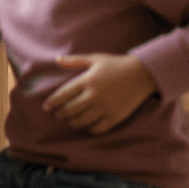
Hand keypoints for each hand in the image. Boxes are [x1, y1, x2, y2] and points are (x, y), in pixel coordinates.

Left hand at [43, 53, 157, 133]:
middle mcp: (94, 95)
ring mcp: (105, 107)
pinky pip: (99, 128)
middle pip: (71, 110)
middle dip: (62, 114)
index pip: (63, 94)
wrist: (142, 74)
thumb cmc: (116, 64)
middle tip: (59, 115)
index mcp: (87, 80)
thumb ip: (75, 61)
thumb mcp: (95, 59)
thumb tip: (57, 59)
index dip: (52, 102)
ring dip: (74, 122)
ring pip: (83, 120)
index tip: (46, 107)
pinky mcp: (116, 116)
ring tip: (71, 121)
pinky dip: (91, 129)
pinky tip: (88, 126)